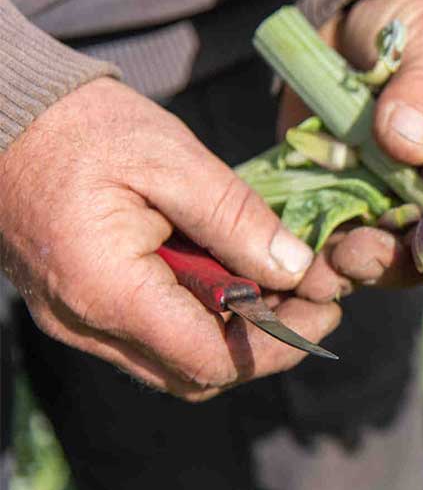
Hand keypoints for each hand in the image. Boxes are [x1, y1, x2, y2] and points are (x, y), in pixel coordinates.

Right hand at [0, 78, 340, 400]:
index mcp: (108, 291)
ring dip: (233, 337)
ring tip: (276, 287)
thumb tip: (296, 270)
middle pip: (196, 374)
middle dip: (263, 347)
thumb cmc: (82, 127)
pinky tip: (228, 279)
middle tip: (309, 299)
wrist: (0, 114)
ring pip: (173, 363)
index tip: (323, 310)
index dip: (277, 346)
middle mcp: (85, 324)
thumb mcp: (172, 159)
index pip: (210, 360)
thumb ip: (236, 219)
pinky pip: (149, 339)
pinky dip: (198, 322)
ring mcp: (76, 322)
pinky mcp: (77, 308)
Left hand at [279, 0, 422, 299]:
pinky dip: (303, 242)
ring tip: (311, 267)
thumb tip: (407, 143)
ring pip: (366, 253)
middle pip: (417, 254)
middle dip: (384, 264)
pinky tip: (283, 245)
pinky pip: (320, 230)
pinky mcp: (333, 196)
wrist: (365, 17)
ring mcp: (382, 203)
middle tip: (351, 259)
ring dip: (339, 265)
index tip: (413, 251)